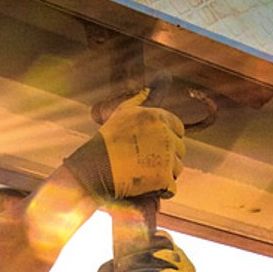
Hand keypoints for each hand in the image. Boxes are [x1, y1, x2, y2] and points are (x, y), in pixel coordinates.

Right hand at [63, 89, 186, 199]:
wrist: (92, 169)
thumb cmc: (106, 141)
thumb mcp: (123, 112)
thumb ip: (142, 98)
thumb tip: (157, 81)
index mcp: (159, 117)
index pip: (178, 129)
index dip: (166, 139)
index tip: (151, 146)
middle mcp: (166, 136)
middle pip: (179, 150)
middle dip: (165, 156)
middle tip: (143, 161)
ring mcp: (166, 158)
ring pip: (177, 169)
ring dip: (163, 173)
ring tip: (141, 172)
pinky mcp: (164, 179)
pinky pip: (171, 187)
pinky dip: (160, 189)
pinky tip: (144, 185)